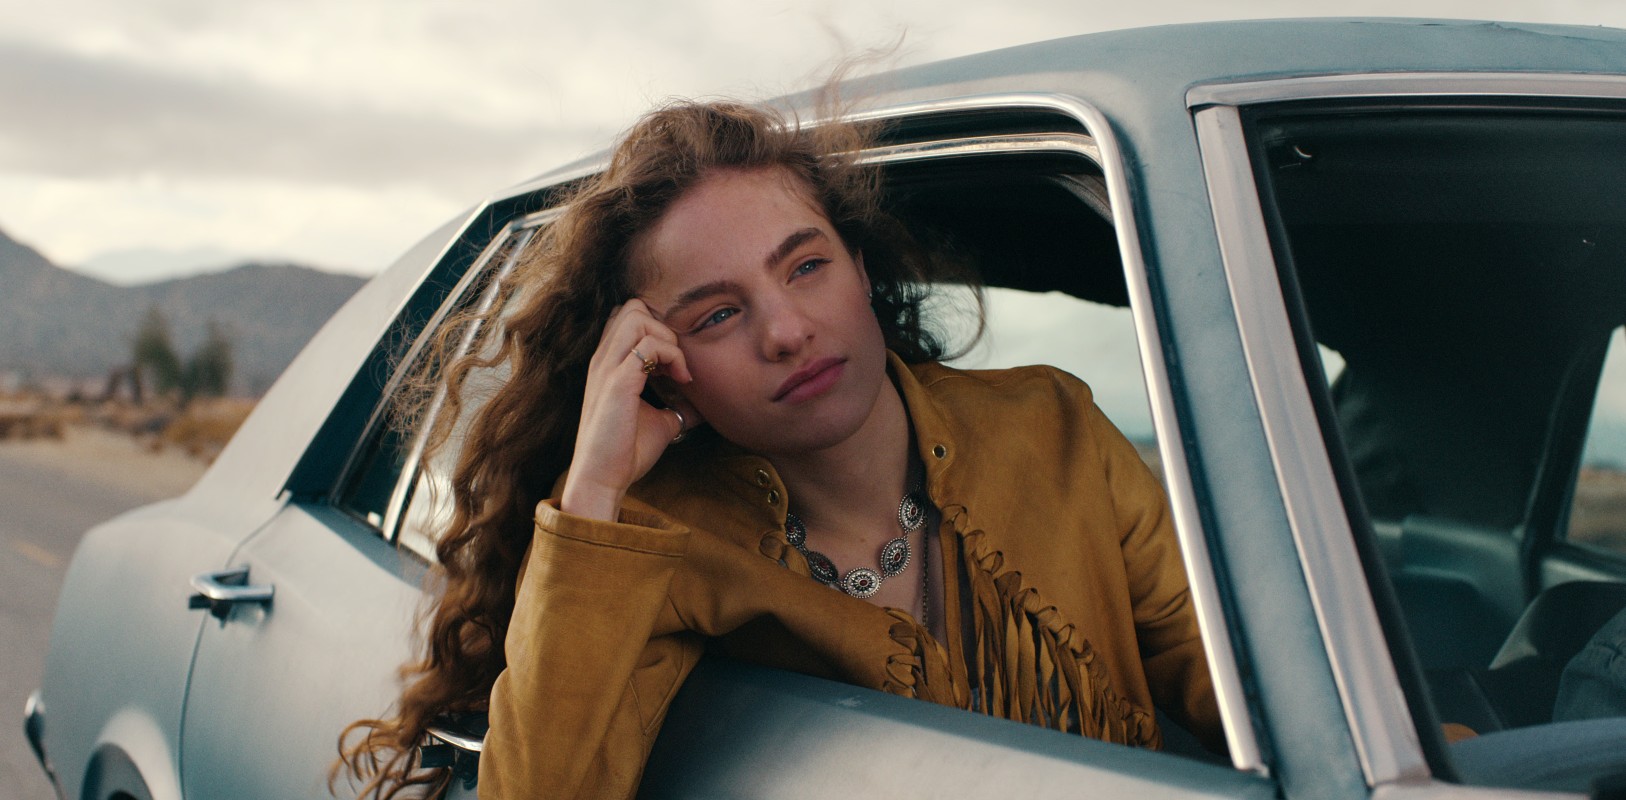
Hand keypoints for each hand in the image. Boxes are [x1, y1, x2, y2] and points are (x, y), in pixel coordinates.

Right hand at [561, 299, 699, 520]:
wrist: (602, 479)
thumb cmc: (626, 452)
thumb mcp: (660, 421)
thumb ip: (679, 407)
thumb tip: (706, 405)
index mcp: (608, 363)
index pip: (627, 316)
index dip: (656, 330)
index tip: (673, 363)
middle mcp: (603, 359)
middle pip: (632, 306)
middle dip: (663, 327)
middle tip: (678, 363)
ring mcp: (607, 368)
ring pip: (637, 316)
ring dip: (667, 338)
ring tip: (679, 370)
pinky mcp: (617, 383)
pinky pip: (648, 346)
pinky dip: (672, 356)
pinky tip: (681, 380)